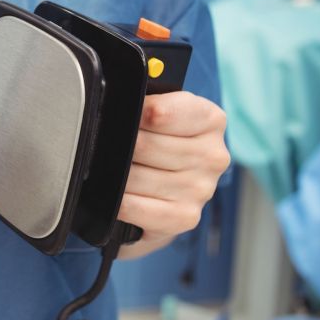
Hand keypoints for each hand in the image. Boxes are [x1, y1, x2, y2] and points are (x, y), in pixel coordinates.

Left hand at [117, 91, 229, 259]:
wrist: (167, 194)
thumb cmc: (160, 147)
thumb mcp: (161, 114)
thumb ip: (147, 103)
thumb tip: (119, 103)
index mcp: (210, 120)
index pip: (161, 113)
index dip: (132, 115)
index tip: (118, 115)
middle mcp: (212, 156)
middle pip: (143, 146)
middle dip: (118, 147)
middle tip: (106, 147)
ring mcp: (201, 189)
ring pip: (135, 176)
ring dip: (115, 175)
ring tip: (111, 171)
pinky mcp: (185, 217)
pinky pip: (136, 206)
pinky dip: (119, 202)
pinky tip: (115, 197)